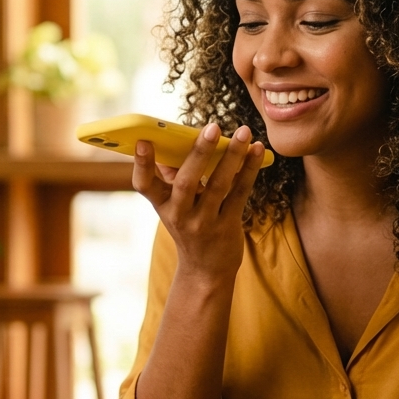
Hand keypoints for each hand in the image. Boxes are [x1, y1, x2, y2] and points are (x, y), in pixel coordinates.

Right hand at [132, 123, 265, 280]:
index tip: (142, 141)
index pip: (143, 185)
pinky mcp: (227, 226)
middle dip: (199, 153)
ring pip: (219, 185)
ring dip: (233, 156)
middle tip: (212, 128)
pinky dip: (249, 170)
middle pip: (186, 182)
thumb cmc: (189, 227)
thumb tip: (179, 142)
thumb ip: (174, 177)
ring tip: (244, 132)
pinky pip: (240, 193)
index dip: (141, 164)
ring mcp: (204, 223)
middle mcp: (179, 215)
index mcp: (162, 205)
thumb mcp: (175, 207)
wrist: (206, 270)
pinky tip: (257, 150)